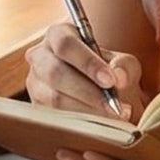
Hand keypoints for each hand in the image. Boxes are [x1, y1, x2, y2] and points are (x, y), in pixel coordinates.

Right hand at [26, 22, 145, 122]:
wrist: (102, 93)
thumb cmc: (109, 71)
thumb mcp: (122, 63)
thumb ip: (124, 66)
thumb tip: (119, 77)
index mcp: (58, 35)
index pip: (65, 44)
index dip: (87, 63)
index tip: (110, 80)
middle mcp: (40, 57)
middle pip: (55, 73)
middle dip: (88, 92)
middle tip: (115, 106)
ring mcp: (35, 84)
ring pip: (54, 99)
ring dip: (87, 110)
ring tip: (114, 117)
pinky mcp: (37, 107)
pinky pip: (55, 118)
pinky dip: (81, 123)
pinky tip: (101, 125)